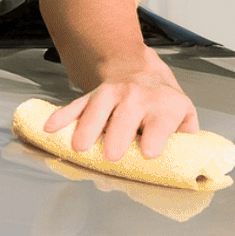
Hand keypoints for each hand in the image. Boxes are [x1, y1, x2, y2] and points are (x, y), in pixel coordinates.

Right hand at [43, 68, 198, 161]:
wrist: (139, 69)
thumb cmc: (162, 102)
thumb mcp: (183, 115)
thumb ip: (184, 139)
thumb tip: (180, 166)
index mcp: (164, 105)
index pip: (160, 121)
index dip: (154, 136)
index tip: (148, 152)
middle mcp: (137, 97)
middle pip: (126, 116)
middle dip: (117, 135)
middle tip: (112, 155)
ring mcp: (111, 95)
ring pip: (97, 109)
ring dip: (87, 128)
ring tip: (80, 148)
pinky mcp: (91, 96)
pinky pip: (75, 105)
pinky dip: (62, 117)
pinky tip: (50, 128)